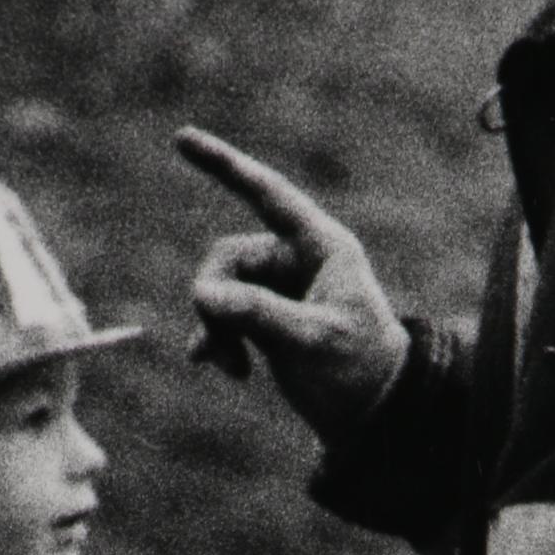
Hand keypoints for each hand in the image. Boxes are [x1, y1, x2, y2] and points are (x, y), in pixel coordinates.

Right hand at [176, 128, 409, 433]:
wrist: (372, 415)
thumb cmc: (358, 370)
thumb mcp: (312, 340)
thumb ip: (258, 314)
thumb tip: (202, 294)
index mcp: (322, 247)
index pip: (268, 195)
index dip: (226, 166)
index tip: (182, 139)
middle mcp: (298, 260)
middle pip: (228, 256)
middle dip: (215, 298)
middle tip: (221, 346)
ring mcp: (278, 289)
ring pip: (219, 288)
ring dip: (216, 327)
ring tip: (233, 368)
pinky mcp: (264, 318)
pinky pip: (222, 315)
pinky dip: (216, 340)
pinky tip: (217, 366)